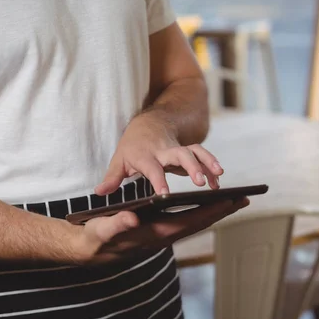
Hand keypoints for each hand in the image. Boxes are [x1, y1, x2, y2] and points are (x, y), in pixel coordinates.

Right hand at [75, 198, 248, 263]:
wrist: (91, 249)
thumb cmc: (97, 237)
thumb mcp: (103, 229)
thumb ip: (116, 224)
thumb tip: (131, 218)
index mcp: (156, 233)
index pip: (190, 221)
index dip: (212, 211)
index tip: (231, 201)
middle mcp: (164, 236)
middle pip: (200, 222)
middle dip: (222, 211)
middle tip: (244, 198)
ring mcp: (164, 235)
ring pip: (196, 222)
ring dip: (215, 212)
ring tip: (233, 199)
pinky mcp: (161, 231)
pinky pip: (187, 221)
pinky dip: (201, 212)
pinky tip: (208, 204)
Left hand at [95, 115, 223, 195]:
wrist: (148, 124)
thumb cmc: (131, 148)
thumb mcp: (118, 161)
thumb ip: (111, 179)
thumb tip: (99, 193)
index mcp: (145, 156)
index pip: (152, 169)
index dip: (158, 181)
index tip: (165, 195)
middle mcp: (163, 150)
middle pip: (179, 155)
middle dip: (191, 167)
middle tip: (200, 182)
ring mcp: (178, 148)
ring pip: (195, 152)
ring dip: (207, 163)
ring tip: (217, 178)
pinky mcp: (188, 149)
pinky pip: (202, 154)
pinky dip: (211, 164)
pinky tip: (219, 177)